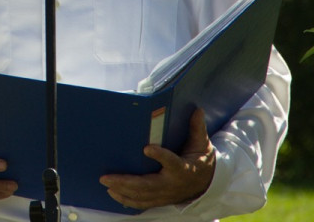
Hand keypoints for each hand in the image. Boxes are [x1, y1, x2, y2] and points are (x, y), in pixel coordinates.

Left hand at [99, 108, 214, 209]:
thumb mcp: (202, 144)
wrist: (206, 183)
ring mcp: (165, 194)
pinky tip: (113, 193)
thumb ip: (197, 128)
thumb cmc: (200, 160)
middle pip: (148, 185)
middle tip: (106, 177)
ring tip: (106, 183)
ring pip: (142, 196)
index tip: (147, 148)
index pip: (171, 162)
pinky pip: (142, 203)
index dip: (160, 156)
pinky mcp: (160, 199)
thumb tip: (198, 110)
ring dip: (122, 190)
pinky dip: (127, 200)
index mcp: (183, 168)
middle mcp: (172, 184)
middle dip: (126, 182)